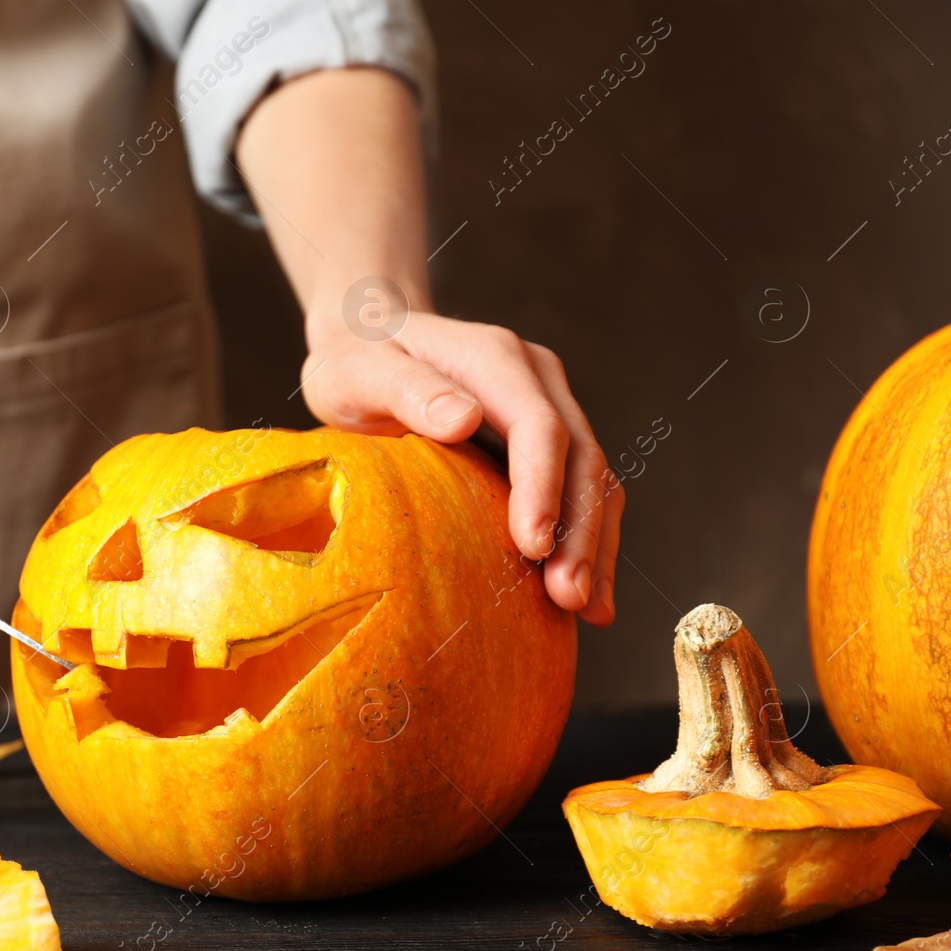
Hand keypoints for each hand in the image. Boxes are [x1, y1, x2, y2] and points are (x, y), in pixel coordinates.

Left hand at [301, 307, 621, 625]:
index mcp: (494, 358)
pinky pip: (579, 494)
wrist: (368, 340)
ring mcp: (548, 408)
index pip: (538, 425)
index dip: (543, 487)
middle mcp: (536, 380)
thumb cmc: (355, 360)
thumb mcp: (358, 370)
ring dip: (594, 545)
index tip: (534, 546)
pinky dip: (587, 544)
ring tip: (587, 611)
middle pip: (581, 457)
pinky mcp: (544, 444)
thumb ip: (405, 389)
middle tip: (569, 597)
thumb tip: (462, 420)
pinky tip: (584, 599)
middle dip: (580, 530)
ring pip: (594, 480)